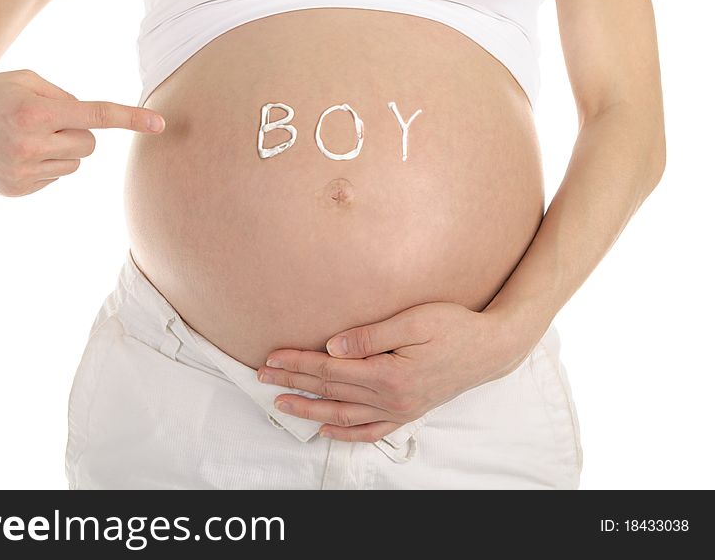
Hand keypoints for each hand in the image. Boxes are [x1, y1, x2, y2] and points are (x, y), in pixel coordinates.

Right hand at [0, 69, 165, 196]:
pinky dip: (44, 164)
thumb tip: (93, 124)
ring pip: (74, 162)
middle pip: (89, 143)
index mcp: (35, 111)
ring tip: (24, 137)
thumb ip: (64, 97)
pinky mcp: (19, 190)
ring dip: (60, 149)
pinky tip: (15, 154)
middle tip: (45, 121)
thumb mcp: (24, 79)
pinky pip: (55, 177)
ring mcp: (23, 172)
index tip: (160, 124)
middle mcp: (30, 145)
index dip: (130, 119)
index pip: (95, 116)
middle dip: (76, 132)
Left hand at [258, 302, 533, 442]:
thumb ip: (370, 336)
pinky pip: (372, 430)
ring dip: (310, 411)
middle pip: (330, 391)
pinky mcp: (408, 411)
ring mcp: (399, 409)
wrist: (492, 348)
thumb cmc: (454, 327)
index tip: (271, 358)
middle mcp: (391, 398)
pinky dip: (347, 433)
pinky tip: (328, 431)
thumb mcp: (413, 321)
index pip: (329, 370)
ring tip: (282, 406)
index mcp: (388, 374)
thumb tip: (332, 347)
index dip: (297, 363)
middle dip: (293, 384)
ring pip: (344, 415)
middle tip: (262, 378)